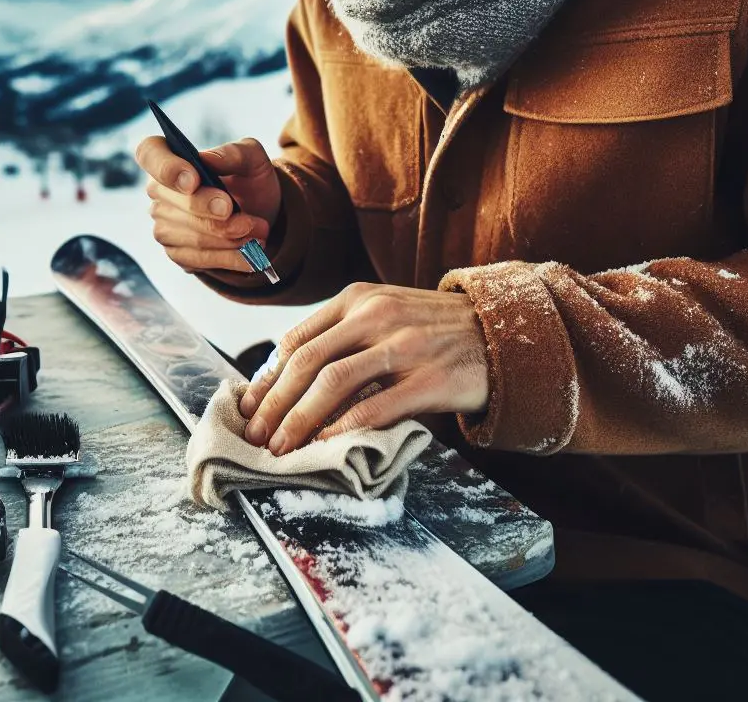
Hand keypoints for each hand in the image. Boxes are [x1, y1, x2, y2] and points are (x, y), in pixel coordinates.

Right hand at [135, 135, 281, 273]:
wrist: (261, 213)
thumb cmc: (249, 180)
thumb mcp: (253, 159)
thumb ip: (234, 153)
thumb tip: (208, 159)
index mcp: (170, 157)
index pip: (149, 154)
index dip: (166, 168)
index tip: (194, 181)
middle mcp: (160, 192)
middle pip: (176, 204)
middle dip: (214, 214)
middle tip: (247, 218)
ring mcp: (165, 225)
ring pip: (193, 236)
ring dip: (231, 238)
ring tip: (260, 233)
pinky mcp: (177, 253)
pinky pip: (200, 259)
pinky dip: (230, 258)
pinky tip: (251, 254)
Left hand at [240, 283, 488, 454]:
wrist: (499, 332)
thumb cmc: (430, 329)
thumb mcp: (383, 313)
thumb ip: (340, 335)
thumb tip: (284, 377)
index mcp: (357, 299)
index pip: (296, 339)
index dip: (266, 377)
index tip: (248, 406)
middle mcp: (376, 316)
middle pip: (306, 361)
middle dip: (273, 403)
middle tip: (255, 436)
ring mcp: (404, 346)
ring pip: (334, 382)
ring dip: (299, 420)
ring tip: (281, 448)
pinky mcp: (430, 378)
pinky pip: (377, 405)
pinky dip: (344, 427)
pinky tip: (325, 445)